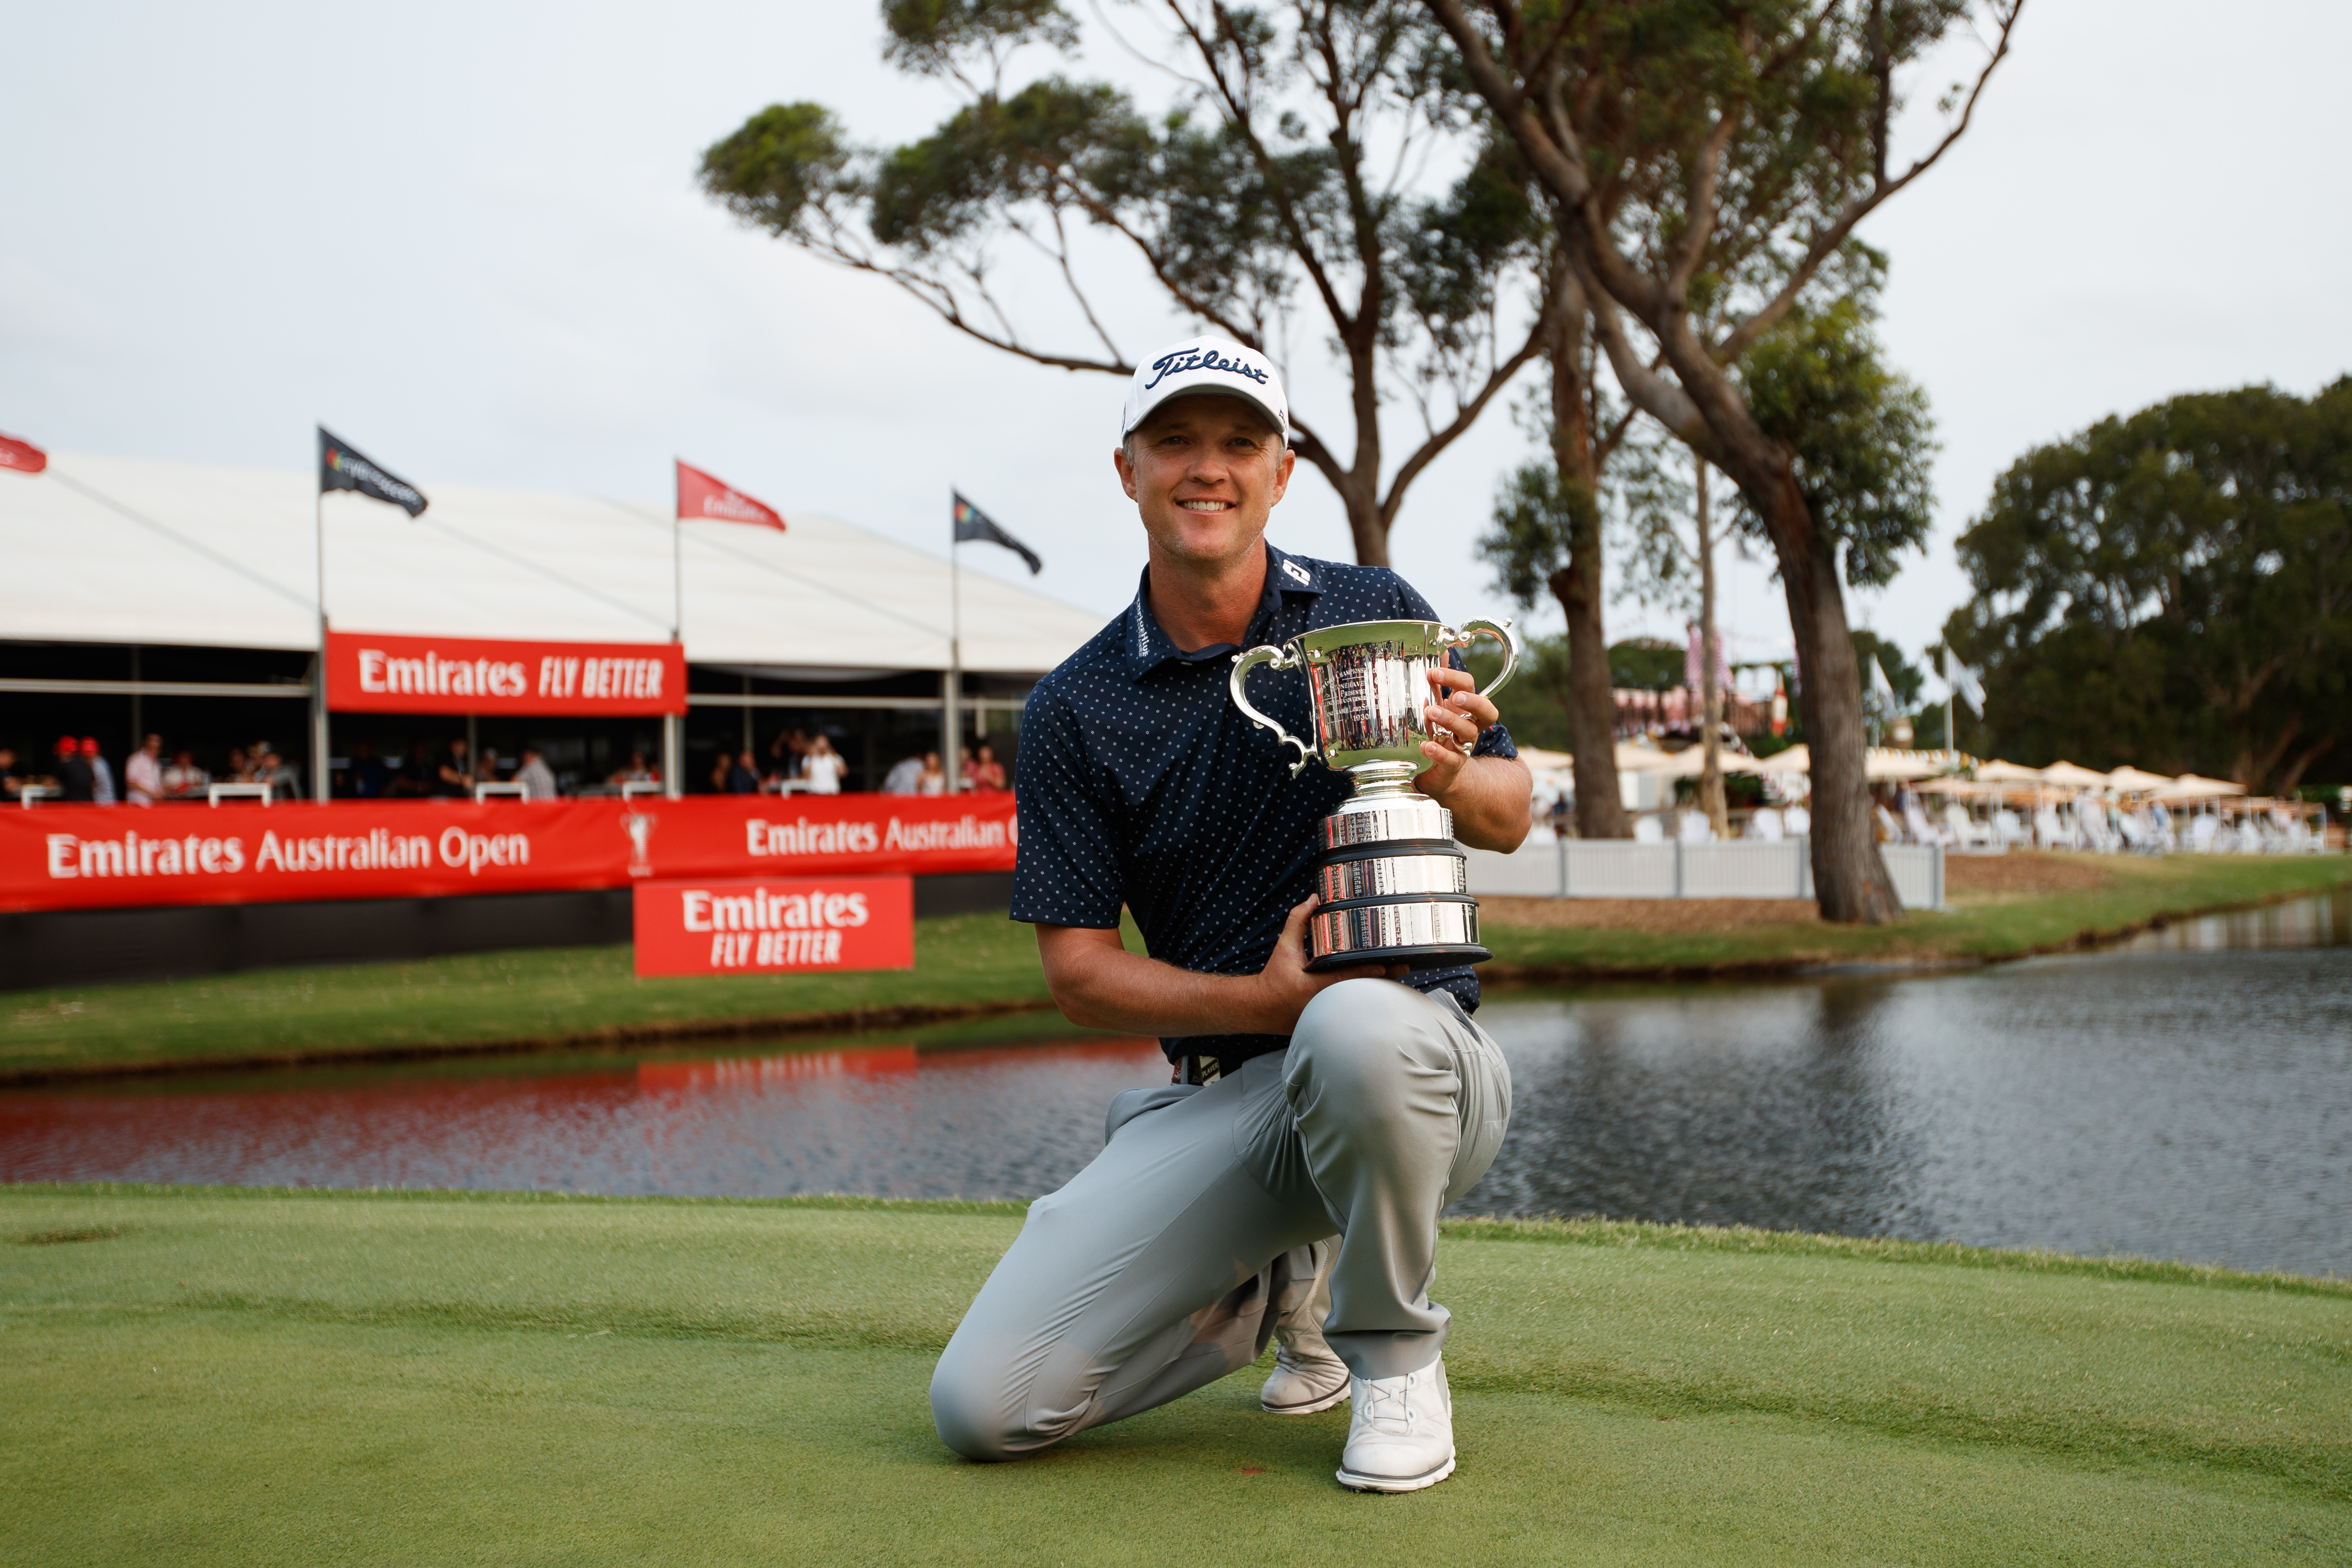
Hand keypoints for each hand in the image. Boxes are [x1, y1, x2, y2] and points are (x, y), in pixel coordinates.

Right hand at [1247, 895, 1400, 1032]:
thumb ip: (1297, 921)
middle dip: (1382, 979)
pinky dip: (1366, 997)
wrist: (1263, 1007)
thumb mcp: (1284, 947)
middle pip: (1358, 990)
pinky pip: (1352, 1006)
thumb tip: (1313, 899)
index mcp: (1310, 986)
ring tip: (1399, 973)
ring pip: (1358, 1001)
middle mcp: (1321, 1003)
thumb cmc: (1274, 977)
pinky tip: (1383, 987)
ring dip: (1378, 988)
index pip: (1343, 978)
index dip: (1365, 971)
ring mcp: (1327, 1013)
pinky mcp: (1329, 1018)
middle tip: (1403, 966)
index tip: (1385, 965)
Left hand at [1414, 665, 1497, 801]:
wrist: (1434, 771)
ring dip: (1450, 720)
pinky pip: (1452, 759)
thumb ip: (1438, 683)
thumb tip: (1440, 650)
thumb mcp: (1436, 704)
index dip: (1455, 678)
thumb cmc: (1437, 732)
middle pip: (1486, 711)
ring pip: (1468, 732)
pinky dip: (1439, 752)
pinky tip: (1426, 745)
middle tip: (1452, 696)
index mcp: (1466, 708)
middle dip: (1471, 701)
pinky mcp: (1454, 766)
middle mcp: (1471, 726)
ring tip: (1430, 713)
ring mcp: (1464, 746)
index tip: (1432, 672)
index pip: (1470, 687)